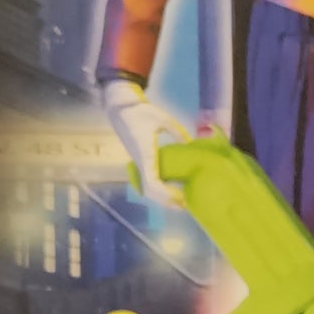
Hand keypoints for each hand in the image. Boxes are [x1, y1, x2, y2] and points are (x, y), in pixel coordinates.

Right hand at [102, 74, 190, 204]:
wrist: (121, 108)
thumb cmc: (140, 112)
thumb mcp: (163, 118)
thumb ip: (177, 131)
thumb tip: (192, 143)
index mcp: (145, 154)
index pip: (152, 182)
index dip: (165, 194)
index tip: (179, 198)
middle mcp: (140, 162)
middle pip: (150, 191)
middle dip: (166, 200)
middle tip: (185, 206)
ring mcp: (138, 163)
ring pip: (147, 188)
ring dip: (162, 196)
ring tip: (181, 201)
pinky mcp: (140, 161)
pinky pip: (148, 180)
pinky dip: (159, 188)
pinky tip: (172, 189)